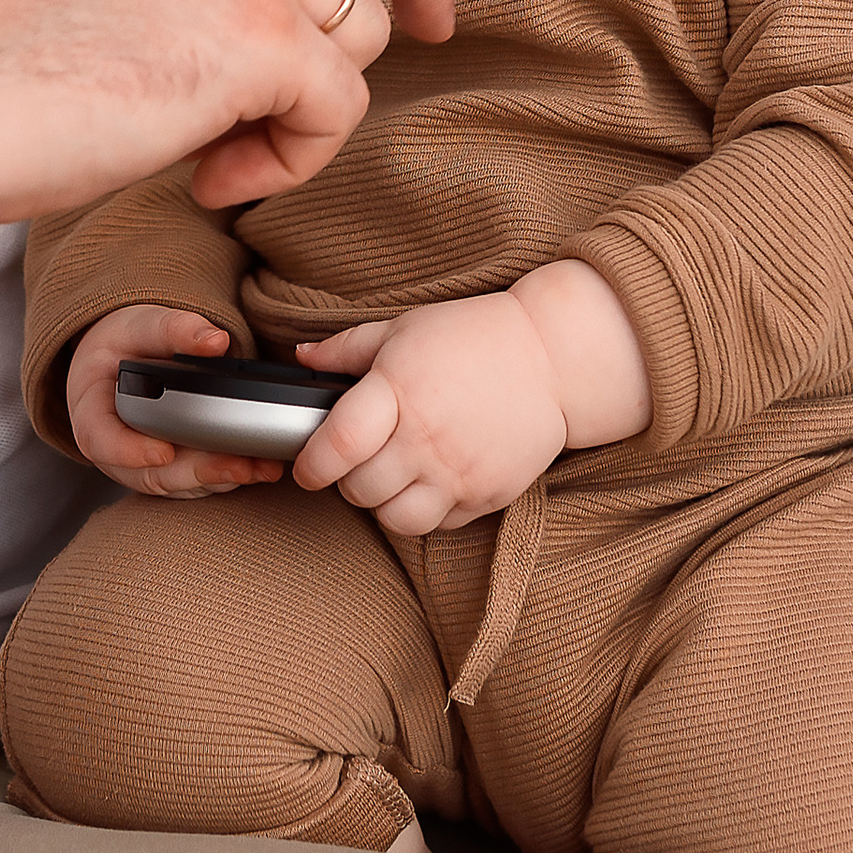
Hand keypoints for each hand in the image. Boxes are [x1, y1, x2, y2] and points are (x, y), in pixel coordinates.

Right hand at [65, 306, 285, 496]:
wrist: (119, 360)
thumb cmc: (122, 345)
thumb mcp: (140, 325)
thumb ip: (173, 329)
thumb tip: (215, 341)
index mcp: (91, 409)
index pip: (101, 438)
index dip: (129, 452)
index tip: (162, 453)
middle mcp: (112, 448)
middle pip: (148, 473)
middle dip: (195, 473)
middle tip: (236, 465)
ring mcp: (139, 466)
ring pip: (176, 485)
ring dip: (218, 480)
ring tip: (258, 467)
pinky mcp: (167, 471)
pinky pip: (192, 484)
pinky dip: (224, 477)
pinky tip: (256, 466)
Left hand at [291, 297, 564, 535]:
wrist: (552, 357)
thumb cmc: (472, 336)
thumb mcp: (403, 328)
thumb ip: (346, 348)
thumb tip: (301, 356)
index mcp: (398, 390)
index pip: (339, 444)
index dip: (311, 464)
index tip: (305, 467)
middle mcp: (426, 438)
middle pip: (361, 490)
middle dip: (345, 481)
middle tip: (353, 463)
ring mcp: (459, 472)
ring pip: (396, 520)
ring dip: (382, 504)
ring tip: (388, 477)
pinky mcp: (488, 496)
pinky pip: (440, 525)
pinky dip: (424, 511)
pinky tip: (426, 481)